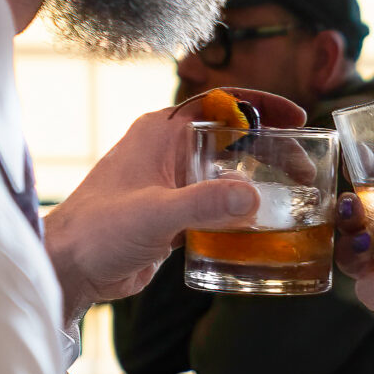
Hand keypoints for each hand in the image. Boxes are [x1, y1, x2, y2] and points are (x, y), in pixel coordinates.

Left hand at [43, 87, 306, 326]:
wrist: (67, 269)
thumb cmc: (96, 231)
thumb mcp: (154, 215)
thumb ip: (204, 204)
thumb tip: (254, 197)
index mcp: (161, 133)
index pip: (221, 103)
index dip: (262, 106)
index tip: (298, 117)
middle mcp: (167, 152)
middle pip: (231, 140)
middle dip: (271, 151)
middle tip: (306, 172)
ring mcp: (170, 183)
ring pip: (225, 174)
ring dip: (258, 184)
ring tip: (295, 200)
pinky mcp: (171, 215)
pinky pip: (215, 206)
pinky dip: (240, 213)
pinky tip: (263, 229)